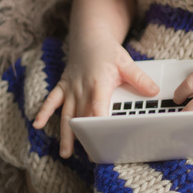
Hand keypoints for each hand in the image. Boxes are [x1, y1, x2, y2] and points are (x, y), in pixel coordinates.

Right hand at [32, 33, 159, 157]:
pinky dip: (43, 111)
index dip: (98, 122)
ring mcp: (70, 88)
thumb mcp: (126, 62)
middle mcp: (81, 88)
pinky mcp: (62, 86)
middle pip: (82, 116)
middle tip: (89, 156)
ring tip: (66, 153)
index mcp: (98, 83)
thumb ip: (139, 79)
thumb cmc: (108, 51)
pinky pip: (51, 100)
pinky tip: (37, 124)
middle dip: (84, 136)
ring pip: (66, 114)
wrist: (89, 36)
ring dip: (66, 134)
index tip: (101, 137)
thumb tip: (155, 92)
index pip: (98, 106)